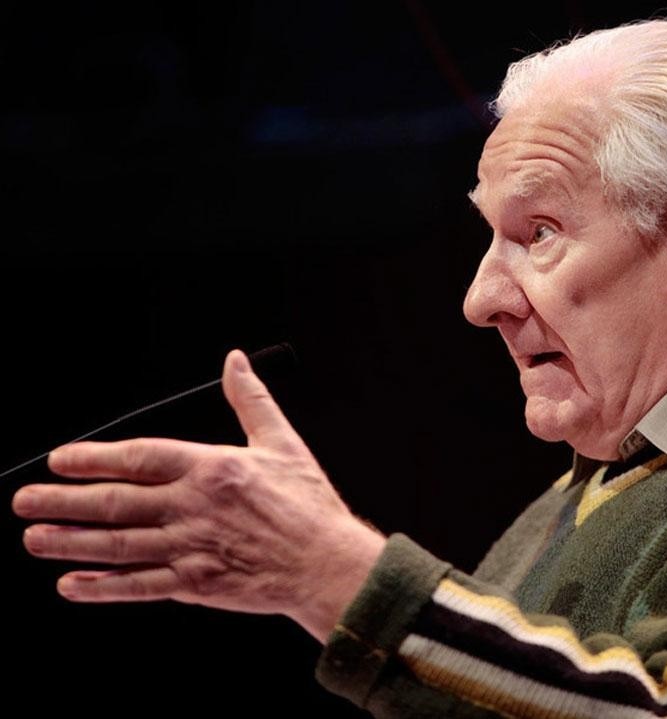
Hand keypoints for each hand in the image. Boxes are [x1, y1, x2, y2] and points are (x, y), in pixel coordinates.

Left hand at [11, 350, 385, 642]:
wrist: (327, 563)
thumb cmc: (308, 505)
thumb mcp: (282, 443)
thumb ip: (251, 400)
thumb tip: (236, 362)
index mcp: (213, 468)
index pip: (139, 457)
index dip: (94, 458)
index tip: (61, 459)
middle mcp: (194, 507)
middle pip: (115, 502)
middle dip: (63, 501)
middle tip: (25, 501)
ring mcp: (191, 548)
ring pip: (118, 544)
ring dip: (71, 542)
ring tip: (35, 538)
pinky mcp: (196, 585)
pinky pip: (139, 586)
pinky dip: (103, 587)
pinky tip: (72, 585)